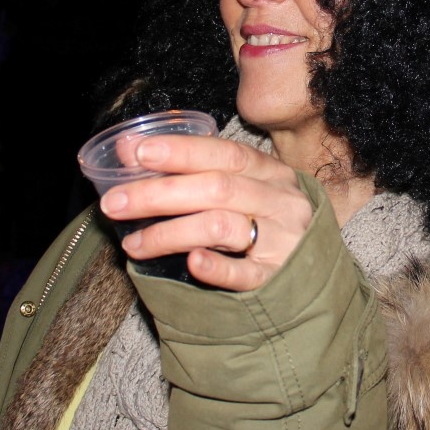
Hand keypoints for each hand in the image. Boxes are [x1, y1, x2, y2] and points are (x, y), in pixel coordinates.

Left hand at [98, 134, 313, 290]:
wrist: (314, 273)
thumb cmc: (267, 222)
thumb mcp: (245, 188)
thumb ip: (198, 170)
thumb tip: (129, 150)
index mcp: (271, 172)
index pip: (226, 153)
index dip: (181, 151)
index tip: (138, 153)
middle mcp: (280, 201)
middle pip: (217, 188)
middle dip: (159, 194)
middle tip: (115, 203)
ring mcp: (283, 241)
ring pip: (222, 227)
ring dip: (169, 233)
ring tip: (133, 243)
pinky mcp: (277, 279)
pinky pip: (245, 274)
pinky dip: (217, 267)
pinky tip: (191, 263)